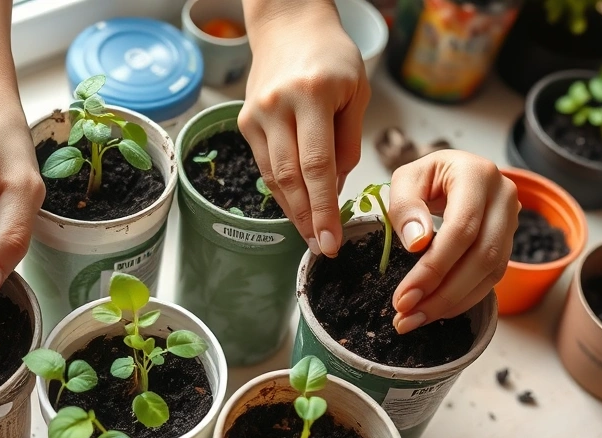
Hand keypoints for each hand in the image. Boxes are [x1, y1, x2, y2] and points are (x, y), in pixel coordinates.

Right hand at [238, 0, 369, 256]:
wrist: (288, 26)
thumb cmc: (331, 57)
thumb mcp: (356, 92)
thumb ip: (348, 141)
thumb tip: (338, 188)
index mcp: (312, 95)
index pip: (318, 166)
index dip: (324, 209)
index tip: (331, 241)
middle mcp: (278, 105)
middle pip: (290, 177)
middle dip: (307, 219)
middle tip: (320, 247)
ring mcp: (256, 114)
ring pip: (273, 177)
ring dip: (292, 210)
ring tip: (310, 234)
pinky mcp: (244, 122)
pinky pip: (265, 165)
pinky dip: (280, 190)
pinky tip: (296, 207)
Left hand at [388, 151, 519, 333]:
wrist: (452, 174)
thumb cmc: (426, 176)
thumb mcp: (405, 180)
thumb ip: (406, 206)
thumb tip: (418, 244)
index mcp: (478, 174)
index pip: (462, 228)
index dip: (434, 267)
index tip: (404, 296)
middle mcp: (504, 197)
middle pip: (481, 256)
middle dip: (442, 294)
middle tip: (406, 317)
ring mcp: (511, 220)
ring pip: (490, 272)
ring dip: (452, 302)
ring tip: (415, 319)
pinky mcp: (508, 242)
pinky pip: (492, 277)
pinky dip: (464, 298)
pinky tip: (437, 309)